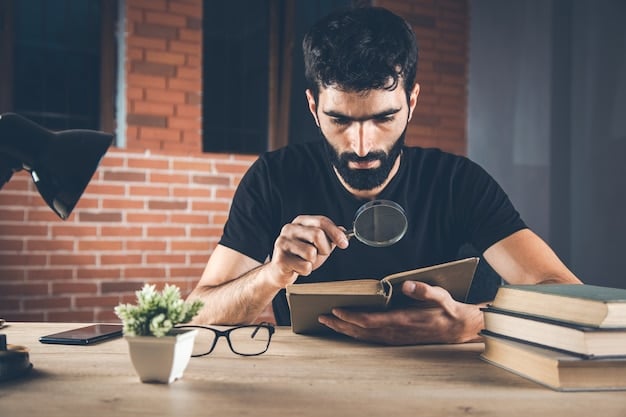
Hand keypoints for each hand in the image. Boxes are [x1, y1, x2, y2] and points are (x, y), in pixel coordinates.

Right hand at [267, 215, 348, 287]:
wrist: (280, 272)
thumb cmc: (300, 256)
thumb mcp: (318, 245)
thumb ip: (330, 237)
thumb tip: (344, 232)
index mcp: (300, 222)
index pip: (322, 221)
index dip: (336, 233)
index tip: (344, 244)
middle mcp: (289, 228)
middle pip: (317, 234)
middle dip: (324, 249)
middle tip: (320, 255)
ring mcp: (282, 242)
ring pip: (311, 252)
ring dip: (313, 261)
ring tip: (305, 261)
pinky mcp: (280, 258)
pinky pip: (304, 266)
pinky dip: (305, 271)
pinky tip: (297, 268)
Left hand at [317, 281, 483, 344]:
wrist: (458, 328)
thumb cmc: (447, 309)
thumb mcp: (440, 296)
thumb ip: (423, 291)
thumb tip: (406, 285)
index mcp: (403, 320)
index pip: (371, 321)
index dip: (352, 317)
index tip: (336, 311)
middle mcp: (396, 332)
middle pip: (362, 331)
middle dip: (340, 325)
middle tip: (321, 318)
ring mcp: (396, 338)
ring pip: (364, 337)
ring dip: (345, 331)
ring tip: (328, 323)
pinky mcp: (396, 339)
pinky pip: (371, 339)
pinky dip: (356, 335)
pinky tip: (347, 330)